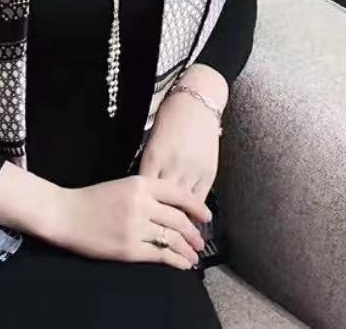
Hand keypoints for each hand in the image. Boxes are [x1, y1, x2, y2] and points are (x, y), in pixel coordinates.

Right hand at [48, 175, 210, 269]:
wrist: (65, 214)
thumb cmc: (91, 200)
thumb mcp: (122, 186)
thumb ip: (147, 193)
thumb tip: (174, 209)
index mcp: (140, 183)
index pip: (178, 193)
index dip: (197, 206)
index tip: (206, 215)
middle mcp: (141, 203)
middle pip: (179, 218)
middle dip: (194, 232)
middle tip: (201, 239)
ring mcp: (135, 227)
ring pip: (172, 238)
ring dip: (188, 249)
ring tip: (194, 255)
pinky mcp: (129, 248)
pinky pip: (161, 255)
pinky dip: (176, 260)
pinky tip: (182, 263)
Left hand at [136, 73, 222, 242]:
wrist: (197, 103)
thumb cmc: (170, 118)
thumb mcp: (153, 141)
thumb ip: (149, 164)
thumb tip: (144, 188)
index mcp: (155, 156)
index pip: (146, 190)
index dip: (142, 208)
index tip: (137, 224)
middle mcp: (174, 165)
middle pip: (164, 202)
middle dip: (160, 223)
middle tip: (156, 242)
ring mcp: (193, 169)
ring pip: (184, 205)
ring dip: (180, 224)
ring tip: (175, 243)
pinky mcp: (208, 171)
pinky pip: (200, 198)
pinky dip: (194, 213)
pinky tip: (192, 226)